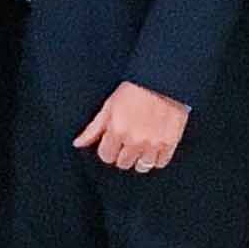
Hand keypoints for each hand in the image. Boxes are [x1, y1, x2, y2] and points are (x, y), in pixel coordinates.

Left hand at [73, 81, 190, 172]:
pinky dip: (156, 158)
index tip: (113, 142)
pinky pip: (160, 163)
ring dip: (140, 158)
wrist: (164, 80)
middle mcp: (135, 140)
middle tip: (128, 141)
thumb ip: (94, 128)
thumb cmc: (137, 88)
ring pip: (142, 166)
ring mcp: (153, 143)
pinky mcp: (170, 143)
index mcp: (118, 130)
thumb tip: (78, 143)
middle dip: (123, 153)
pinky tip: (154, 146)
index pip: (106, 156)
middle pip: (123, 163)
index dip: (108, 149)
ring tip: (142, 144)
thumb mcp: (110, 105)